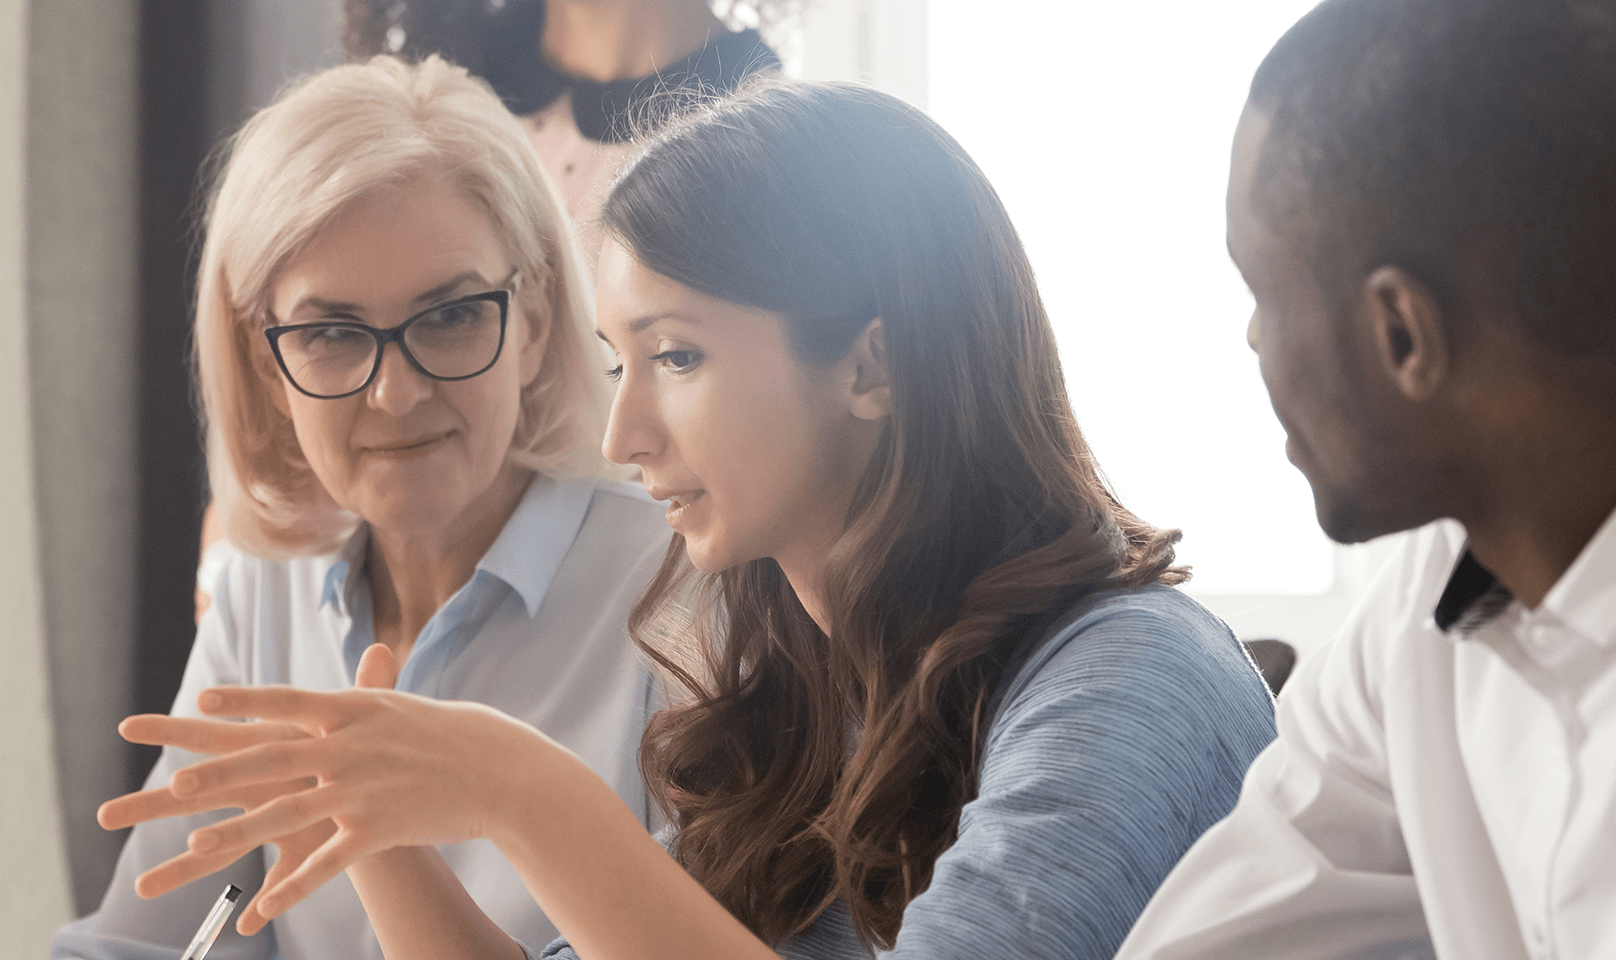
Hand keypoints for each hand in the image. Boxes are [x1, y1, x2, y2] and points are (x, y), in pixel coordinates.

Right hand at [99, 644, 399, 932]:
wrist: (393, 790)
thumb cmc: (369, 749)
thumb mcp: (368, 716)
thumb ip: (369, 683)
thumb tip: (384, 644)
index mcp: (271, 752)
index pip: (213, 737)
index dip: (173, 728)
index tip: (126, 725)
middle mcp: (262, 788)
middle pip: (197, 796)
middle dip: (150, 804)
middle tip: (103, 814)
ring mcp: (275, 820)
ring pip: (222, 848)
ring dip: (183, 870)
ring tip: (141, 892)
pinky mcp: (303, 848)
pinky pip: (280, 878)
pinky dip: (268, 903)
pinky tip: (249, 928)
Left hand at [112, 654, 551, 924]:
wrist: (498, 770)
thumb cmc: (449, 734)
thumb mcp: (399, 707)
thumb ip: (363, 695)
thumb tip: (347, 671)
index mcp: (354, 709)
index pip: (288, 702)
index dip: (245, 701)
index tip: (202, 699)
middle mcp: (351, 747)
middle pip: (273, 760)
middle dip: (221, 774)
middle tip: (177, 783)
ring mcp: (362, 790)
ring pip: (287, 815)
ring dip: (237, 834)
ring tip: (195, 848)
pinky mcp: (377, 830)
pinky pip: (326, 864)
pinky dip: (291, 890)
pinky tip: (261, 909)